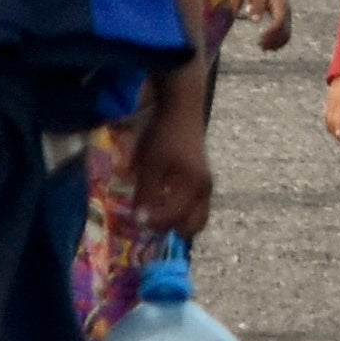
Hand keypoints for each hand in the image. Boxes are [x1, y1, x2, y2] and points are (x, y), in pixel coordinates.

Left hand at [125, 90, 211, 233]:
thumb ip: (147, 194)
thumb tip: (140, 220)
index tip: (134, 219)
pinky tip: (163, 203)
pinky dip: (181, 212)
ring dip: (177, 221)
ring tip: (155, 214)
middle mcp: (204, 191)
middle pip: (193, 225)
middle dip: (170, 228)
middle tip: (148, 222)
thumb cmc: (164, 136)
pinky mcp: (202, 181)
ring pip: (196, 217)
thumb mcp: (150, 165)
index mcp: (193, 187)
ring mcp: (206, 187)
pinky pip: (195, 207)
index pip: (173, 217)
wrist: (181, 112)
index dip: (152, 221)